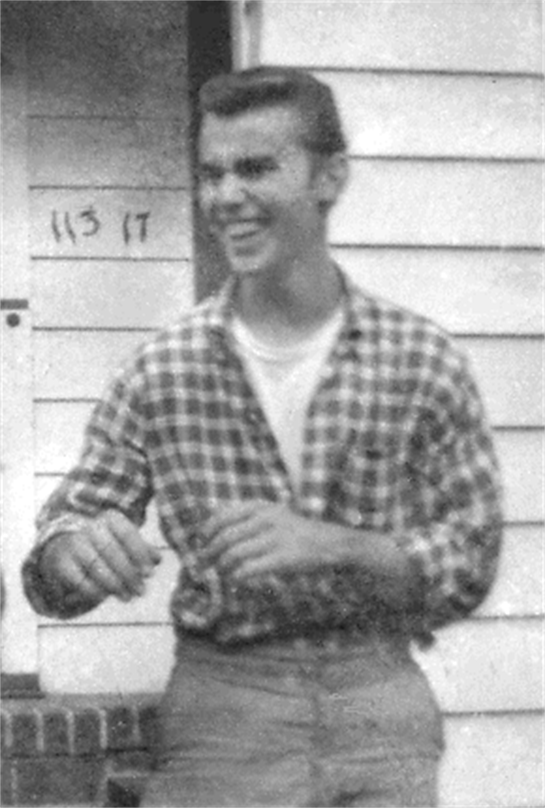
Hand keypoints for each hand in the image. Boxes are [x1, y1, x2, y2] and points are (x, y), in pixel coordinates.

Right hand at [40, 510, 160, 604]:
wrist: (67, 545)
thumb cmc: (107, 544)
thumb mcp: (126, 542)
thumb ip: (143, 549)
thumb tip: (157, 560)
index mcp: (110, 518)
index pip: (127, 534)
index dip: (139, 554)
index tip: (150, 573)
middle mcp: (90, 527)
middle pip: (112, 551)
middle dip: (129, 574)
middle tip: (141, 591)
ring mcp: (74, 543)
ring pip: (96, 565)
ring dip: (114, 585)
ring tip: (128, 597)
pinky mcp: (61, 562)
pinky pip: (79, 579)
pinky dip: (94, 590)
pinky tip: (105, 596)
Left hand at [202, 501, 336, 581]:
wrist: (329, 542)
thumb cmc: (295, 531)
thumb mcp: (271, 513)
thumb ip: (246, 517)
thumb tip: (212, 528)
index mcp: (260, 506)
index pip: (222, 516)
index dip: (207, 531)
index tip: (200, 543)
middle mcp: (266, 518)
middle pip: (225, 538)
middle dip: (209, 553)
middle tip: (203, 564)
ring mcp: (275, 538)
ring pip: (234, 555)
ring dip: (222, 567)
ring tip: (221, 574)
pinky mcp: (282, 558)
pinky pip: (249, 569)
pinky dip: (237, 577)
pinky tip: (235, 580)